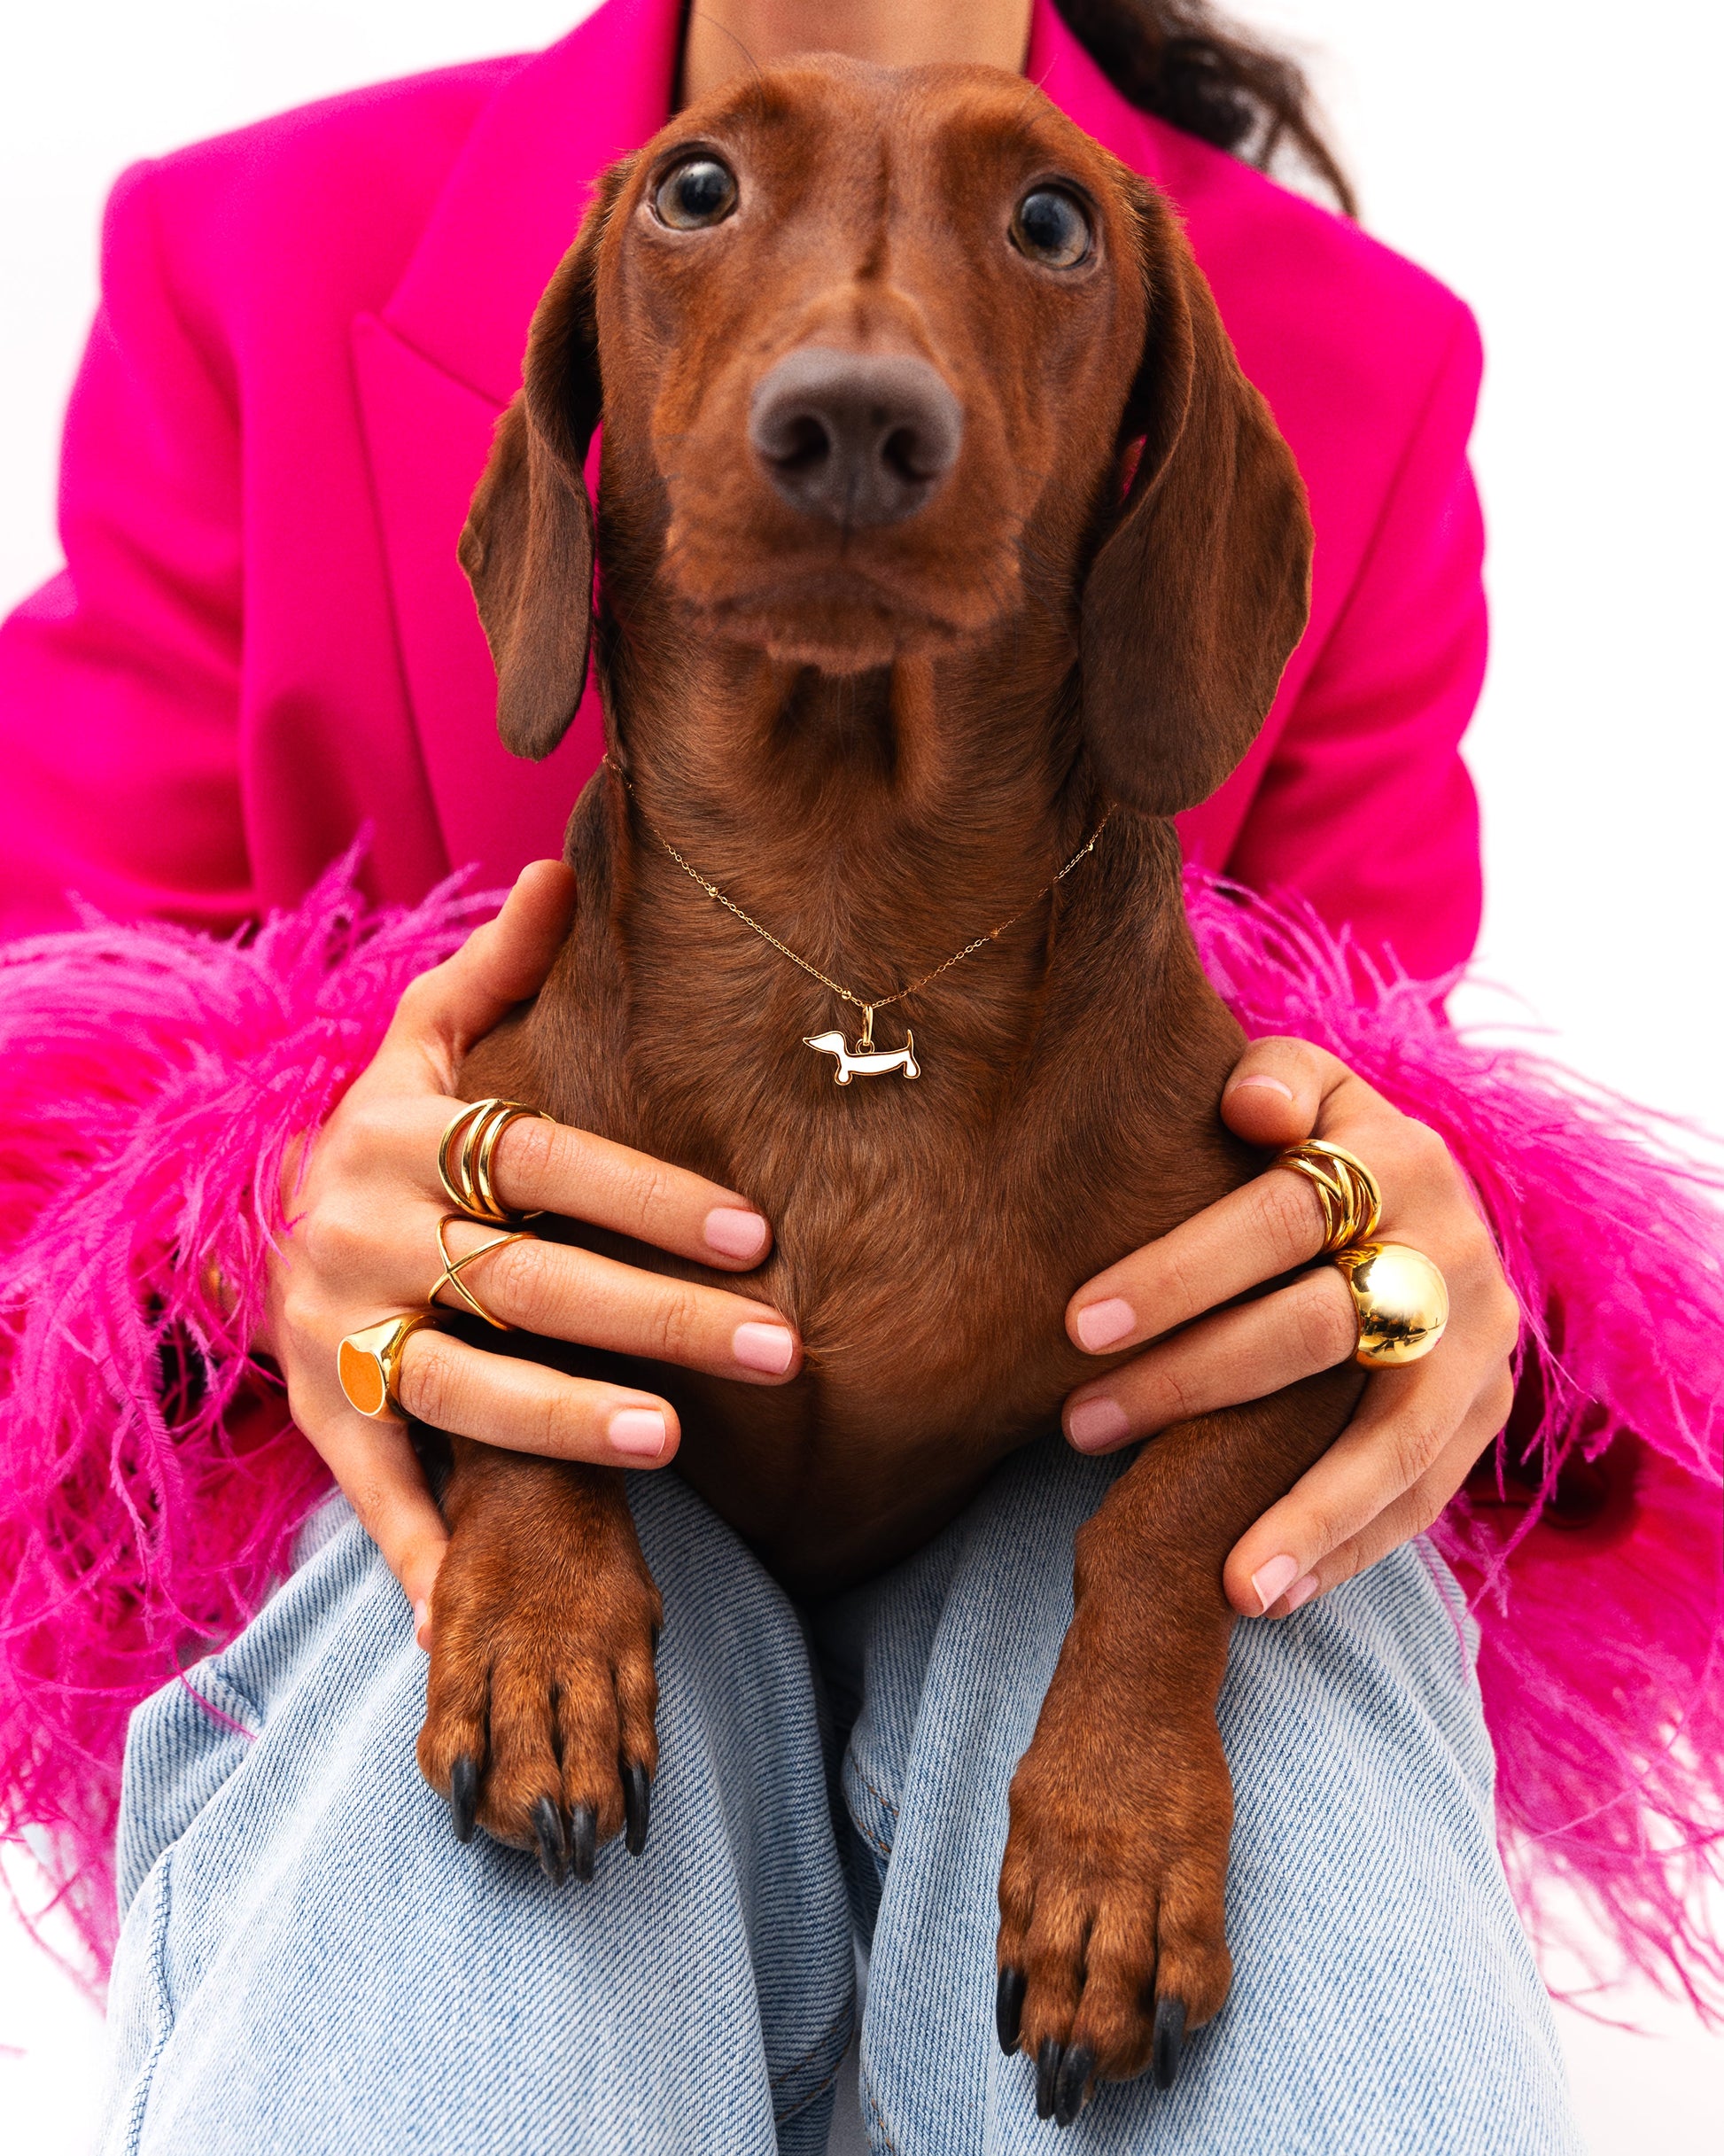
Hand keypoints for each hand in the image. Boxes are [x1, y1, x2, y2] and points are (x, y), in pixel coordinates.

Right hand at [264, 861, 800, 1641]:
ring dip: (564, 1420)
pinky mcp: (319, 1413)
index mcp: (405, 1134)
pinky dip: (419, 1554)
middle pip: (530, 1279)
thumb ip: (496, 969)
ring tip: (672, 1441)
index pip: (547, 1161)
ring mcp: (339, 1331)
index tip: (756, 1230)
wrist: (236, 1218)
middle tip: (781, 1347)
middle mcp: (365, 1231)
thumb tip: (566, 864)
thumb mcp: (418, 1043)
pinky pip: (373, 1490)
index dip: (649, 1194)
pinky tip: (475, 1615)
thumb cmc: (380, 1133)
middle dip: (661, 1316)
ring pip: (459, 1385)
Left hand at [1060, 1036, 1517, 1617]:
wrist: (1428, 1206)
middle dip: (1193, 1382)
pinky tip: (1272, 1594)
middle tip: (1078, 1426)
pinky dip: (1347, 1549)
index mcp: (1397, 1161)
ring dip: (1310, 1514)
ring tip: (1231, 1587)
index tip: (1077, 1324)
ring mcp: (1481, 1342)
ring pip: (1394, 1438)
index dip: (1179, 1270)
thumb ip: (1274, 1082)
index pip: (1281, 1215)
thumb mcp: (1307, 1089)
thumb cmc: (1319, 1145)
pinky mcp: (1487, 1413)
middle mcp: (1453, 1252)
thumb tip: (1246, 1103)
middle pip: (1320, 1329)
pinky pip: (1422, 1497)